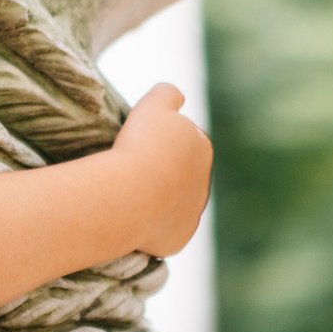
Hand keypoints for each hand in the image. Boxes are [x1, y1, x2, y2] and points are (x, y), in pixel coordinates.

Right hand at [113, 84, 212, 256]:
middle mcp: (203, 182)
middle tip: (130, 170)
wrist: (131, 195)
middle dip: (161, 172)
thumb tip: (176, 96)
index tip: (137, 144)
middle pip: (179, 174)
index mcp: (202, 147)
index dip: (157, 141)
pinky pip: (164, 230)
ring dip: (156, 200)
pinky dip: (151, 226)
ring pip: (173, 204)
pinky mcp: (180, 238)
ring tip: (129, 194)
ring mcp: (193, 213)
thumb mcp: (152, 105)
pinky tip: (132, 217)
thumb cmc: (140, 147)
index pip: (180, 140)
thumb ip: (167, 93)